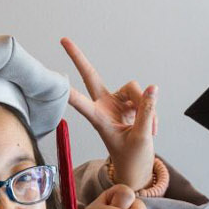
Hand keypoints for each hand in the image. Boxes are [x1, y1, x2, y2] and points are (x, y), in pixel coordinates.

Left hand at [61, 37, 157, 191]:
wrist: (138, 168)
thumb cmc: (132, 158)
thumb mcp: (141, 138)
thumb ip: (146, 112)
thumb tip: (152, 88)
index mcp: (99, 119)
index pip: (81, 102)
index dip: (69, 91)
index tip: (56, 79)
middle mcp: (105, 106)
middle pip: (92, 77)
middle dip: (78, 59)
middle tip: (63, 40)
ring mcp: (118, 103)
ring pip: (134, 89)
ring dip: (147, 108)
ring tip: (151, 129)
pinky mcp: (131, 103)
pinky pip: (146, 99)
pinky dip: (152, 113)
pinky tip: (153, 129)